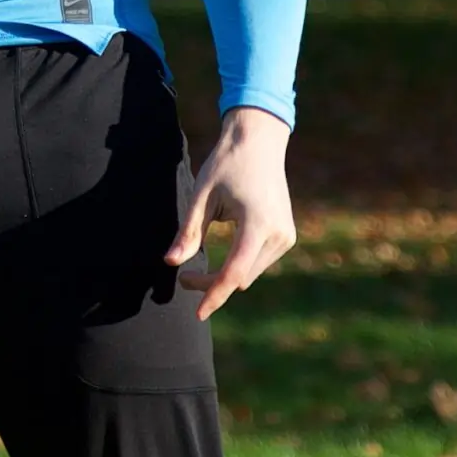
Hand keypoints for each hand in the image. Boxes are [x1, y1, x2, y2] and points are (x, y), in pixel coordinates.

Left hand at [164, 106, 295, 320]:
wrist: (259, 142)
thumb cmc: (226, 164)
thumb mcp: (201, 195)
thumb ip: (188, 232)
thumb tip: (170, 263)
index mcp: (257, 224)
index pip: (233, 273)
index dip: (213, 295)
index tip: (196, 314)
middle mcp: (278, 235)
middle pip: (241, 279)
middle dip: (212, 285)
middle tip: (182, 277)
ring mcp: (286, 237)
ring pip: (251, 275)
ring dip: (225, 278)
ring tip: (195, 269)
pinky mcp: (287, 236)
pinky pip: (259, 263)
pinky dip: (238, 267)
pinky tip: (220, 259)